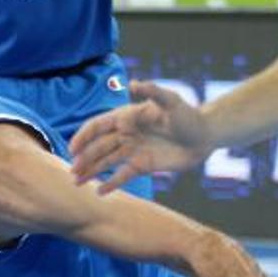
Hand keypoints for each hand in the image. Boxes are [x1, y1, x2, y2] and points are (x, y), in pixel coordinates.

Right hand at [68, 81, 212, 192]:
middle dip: (84, 158)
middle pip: (98, 147)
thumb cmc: (188, 116)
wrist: (205, 137)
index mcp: (126, 117)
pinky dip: (110, 184)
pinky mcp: (141, 166)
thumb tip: (133, 84)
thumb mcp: (172, 101)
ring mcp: (132, 151)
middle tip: (72, 170)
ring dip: (90, 171)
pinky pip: (122, 176)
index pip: (98, 126)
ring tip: (77, 182)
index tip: (73, 148)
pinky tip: (99, 192)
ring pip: (105, 162)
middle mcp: (125, 134)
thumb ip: (152, 92)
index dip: (83, 136)